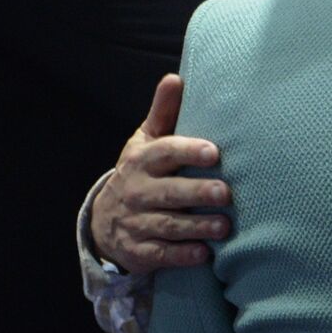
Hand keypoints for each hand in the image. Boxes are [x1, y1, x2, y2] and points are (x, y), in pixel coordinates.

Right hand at [90, 74, 230, 273]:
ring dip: (196, 227)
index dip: (187, 151)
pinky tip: (204, 253)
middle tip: (225, 193)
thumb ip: (163, 113)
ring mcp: (136, 222)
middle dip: (196, 192)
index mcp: (142, 161)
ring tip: (224, 227)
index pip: (164, 153)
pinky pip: (161, 254)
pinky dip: (182, 255)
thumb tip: (175, 77)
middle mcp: (137, 192)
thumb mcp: (146, 142)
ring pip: (167, 225)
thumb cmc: (140, 173)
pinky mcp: (139, 250)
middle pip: (168, 192)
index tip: (214, 152)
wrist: (105, 220)